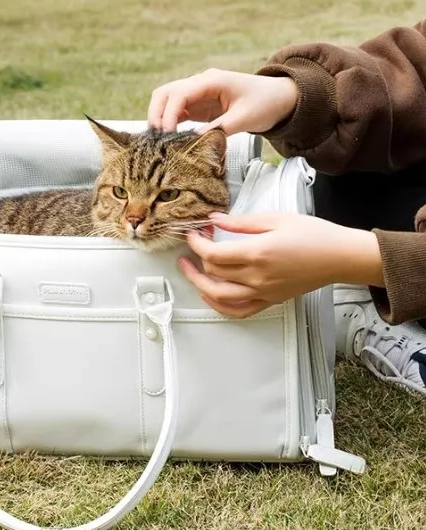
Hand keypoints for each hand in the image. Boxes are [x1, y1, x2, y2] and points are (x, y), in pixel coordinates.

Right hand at [147, 68, 298, 133]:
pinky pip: (177, 112)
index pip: (179, 93)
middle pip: (165, 93)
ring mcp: (198, 94)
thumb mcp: (244, 118)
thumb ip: (218, 129)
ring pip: (167, 101)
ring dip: (160, 119)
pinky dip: (169, 124)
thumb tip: (192, 142)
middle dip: (156, 114)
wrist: (279, 98)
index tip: (166, 135)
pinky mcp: (199, 106)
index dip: (168, 114)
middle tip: (156, 139)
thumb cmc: (265, 103)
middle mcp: (200, 84)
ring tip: (159, 141)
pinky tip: (168, 139)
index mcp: (212, 81)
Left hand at [179, 212, 384, 317]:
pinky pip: (238, 311)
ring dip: (199, 283)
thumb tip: (215, 219)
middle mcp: (256, 276)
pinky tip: (209, 296)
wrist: (340, 257)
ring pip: (218, 295)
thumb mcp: (276, 218)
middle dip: (196, 257)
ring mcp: (262, 292)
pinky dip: (219, 306)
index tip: (193, 233)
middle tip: (195, 244)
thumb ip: (241, 222)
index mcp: (257, 253)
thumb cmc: (313, 235)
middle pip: (212, 273)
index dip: (196, 242)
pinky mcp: (269, 300)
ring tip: (190, 270)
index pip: (212, 253)